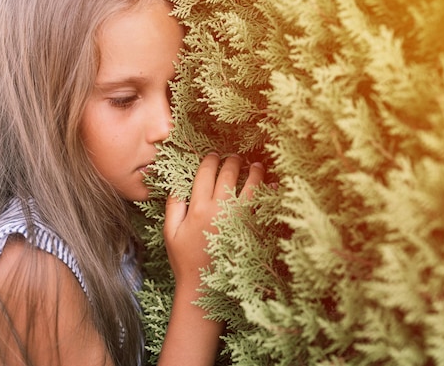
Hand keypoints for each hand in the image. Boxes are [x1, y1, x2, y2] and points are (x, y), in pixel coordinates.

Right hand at [163, 153, 264, 288]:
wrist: (204, 288)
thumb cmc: (185, 261)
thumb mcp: (171, 233)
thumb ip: (173, 207)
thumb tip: (177, 185)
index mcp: (198, 208)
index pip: (205, 174)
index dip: (210, 160)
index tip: (213, 155)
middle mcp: (219, 209)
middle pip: (228, 175)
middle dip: (232, 161)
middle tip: (235, 156)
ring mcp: (238, 219)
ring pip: (250, 186)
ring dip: (254, 171)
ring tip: (256, 164)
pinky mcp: (252, 230)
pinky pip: (262, 206)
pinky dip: (268, 194)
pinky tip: (272, 186)